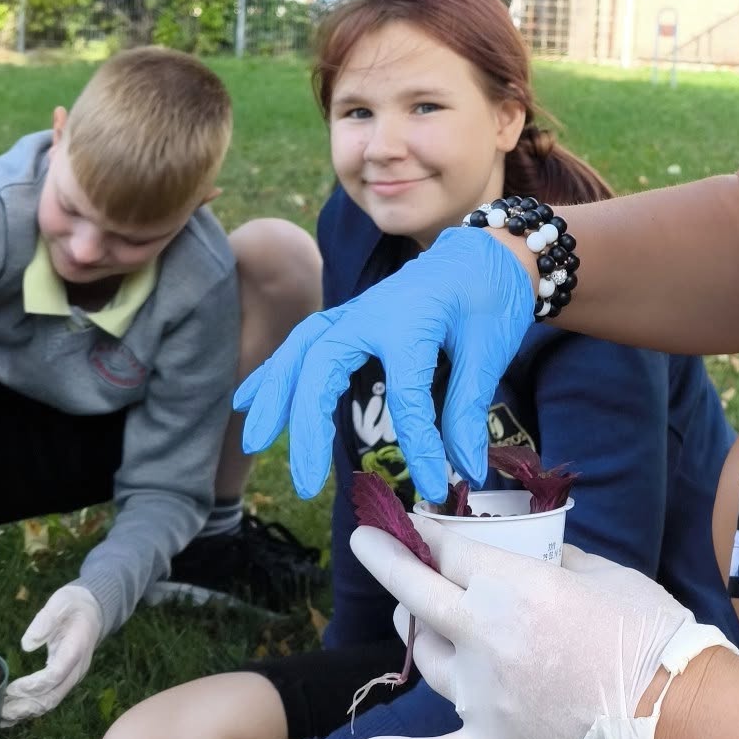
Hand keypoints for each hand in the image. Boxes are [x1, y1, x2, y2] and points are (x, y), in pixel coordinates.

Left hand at [0, 583, 103, 725]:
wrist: (93, 611)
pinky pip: (48, 700)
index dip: (32, 685)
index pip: (55, 675)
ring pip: (49, 702)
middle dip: (25, 706)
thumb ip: (45, 620)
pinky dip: (29, 710)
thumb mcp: (61, 602)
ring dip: (25, 712)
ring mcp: (71, 677)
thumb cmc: (74, 605)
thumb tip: (27, 644)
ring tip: (0, 716)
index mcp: (76, 649)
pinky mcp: (64, 680)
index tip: (10, 687)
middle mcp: (76, 669)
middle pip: (52, 697)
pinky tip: (10, 716)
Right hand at [233, 225, 534, 502]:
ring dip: (275, 395)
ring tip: (254, 441)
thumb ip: (470, 408)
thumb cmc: (489, 295)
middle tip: (304, 483)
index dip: (420, 445)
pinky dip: (274, 371)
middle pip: (323, 365)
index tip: (434, 486)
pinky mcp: (348, 318)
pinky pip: (302, 343)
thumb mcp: (491, 348)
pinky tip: (247, 399)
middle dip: (306, 423)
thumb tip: (467, 472)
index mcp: (412, 319)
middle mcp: (372, 312)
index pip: (407, 394)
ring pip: (301, 350)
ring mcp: (355, 312)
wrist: (482, 252)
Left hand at [346, 519, 737, 738]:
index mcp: (512, 588)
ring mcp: (481, 698)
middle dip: (386, 560)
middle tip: (365, 540)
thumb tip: (535, 559)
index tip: (412, 518)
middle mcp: (483, 638)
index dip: (427, 530)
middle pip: (416, 593)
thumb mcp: (605, 573)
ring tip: (413, 614)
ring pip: (427, 659)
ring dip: (416, 631)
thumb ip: (557, 563)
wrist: (674, 717)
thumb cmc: (649, 633)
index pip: (450, 550)